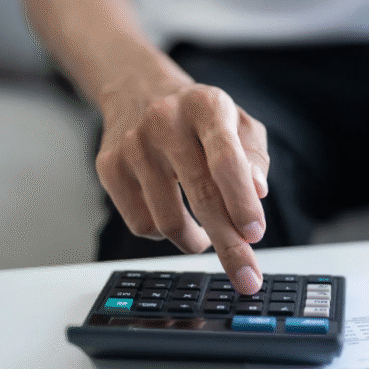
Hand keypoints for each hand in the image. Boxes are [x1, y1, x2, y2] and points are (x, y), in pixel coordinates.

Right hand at [95, 72, 269, 292]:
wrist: (138, 90)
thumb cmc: (200, 117)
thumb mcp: (238, 123)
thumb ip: (254, 157)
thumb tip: (258, 192)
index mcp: (206, 106)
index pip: (227, 159)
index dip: (242, 201)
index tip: (255, 235)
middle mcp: (166, 122)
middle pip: (201, 196)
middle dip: (229, 245)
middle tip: (247, 278)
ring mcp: (133, 145)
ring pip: (168, 221)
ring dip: (196, 241)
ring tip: (208, 235)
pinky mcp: (109, 167)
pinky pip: (141, 224)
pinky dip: (164, 234)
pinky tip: (174, 215)